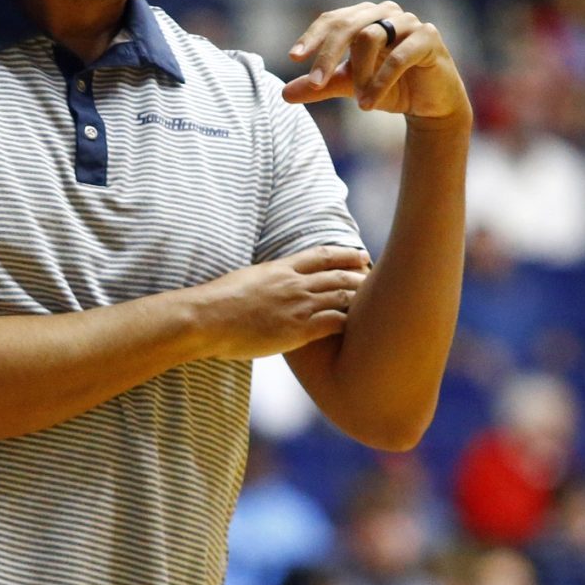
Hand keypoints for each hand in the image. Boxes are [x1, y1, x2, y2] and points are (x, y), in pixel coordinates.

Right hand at [190, 245, 369, 359]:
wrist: (206, 318)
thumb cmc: (216, 303)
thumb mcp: (244, 279)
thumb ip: (264, 279)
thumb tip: (266, 283)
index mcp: (280, 267)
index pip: (323, 255)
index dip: (346, 254)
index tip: (362, 255)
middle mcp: (294, 283)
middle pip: (339, 275)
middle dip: (362, 277)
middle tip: (378, 282)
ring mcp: (298, 306)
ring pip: (342, 297)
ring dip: (362, 300)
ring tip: (377, 306)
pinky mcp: (298, 330)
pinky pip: (335, 323)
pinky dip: (351, 323)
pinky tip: (360, 329)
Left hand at [280, 1, 470, 124]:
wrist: (432, 104)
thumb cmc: (390, 88)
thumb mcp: (349, 87)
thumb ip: (319, 87)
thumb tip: (284, 94)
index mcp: (364, 17)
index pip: (332, 20)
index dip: (312, 37)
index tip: (294, 58)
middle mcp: (385, 13)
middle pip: (347, 25)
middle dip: (327, 55)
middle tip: (314, 82)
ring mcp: (409, 22)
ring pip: (370, 37)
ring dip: (359, 74)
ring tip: (358, 101)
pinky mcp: (429, 38)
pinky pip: (398, 55)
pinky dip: (380, 81)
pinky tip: (368, 104)